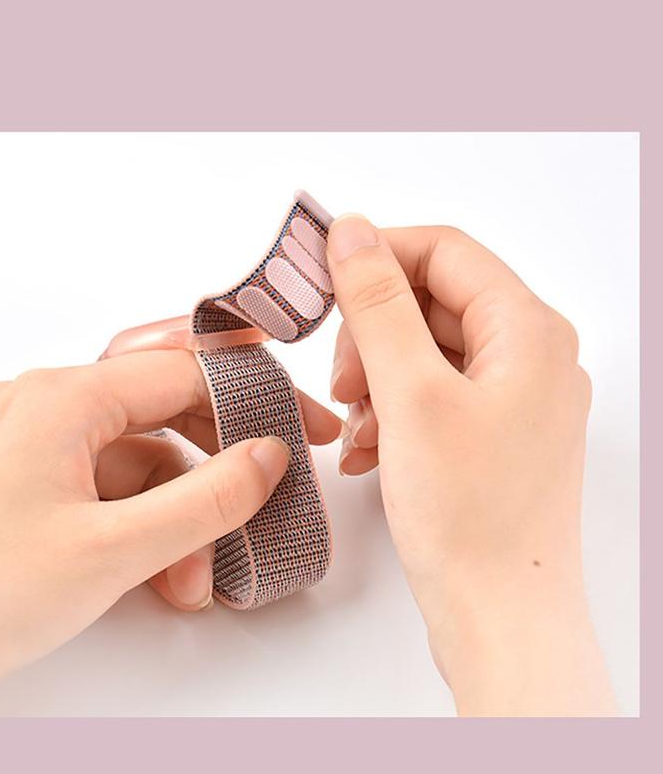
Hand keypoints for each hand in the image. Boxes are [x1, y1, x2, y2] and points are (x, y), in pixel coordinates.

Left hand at [0, 350, 341, 715]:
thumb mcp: (114, 551)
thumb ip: (207, 499)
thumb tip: (271, 456)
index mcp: (62, 397)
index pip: (183, 372)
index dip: (256, 397)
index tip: (308, 425)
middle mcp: (48, 403)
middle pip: (164, 411)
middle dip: (219, 463)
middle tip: (274, 489)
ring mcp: (38, 441)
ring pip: (141, 459)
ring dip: (180, 514)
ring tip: (199, 577)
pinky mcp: (34, 478)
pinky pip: (110, 486)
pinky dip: (145, 525)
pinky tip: (166, 578)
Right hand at [326, 216, 615, 715]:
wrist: (500, 619)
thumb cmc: (468, 517)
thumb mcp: (410, 396)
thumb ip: (377, 306)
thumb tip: (352, 232)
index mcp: (528, 331)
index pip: (444, 252)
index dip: (377, 256)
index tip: (320, 276)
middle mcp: (530, 356)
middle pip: (432, 302)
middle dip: (373, 334)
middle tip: (342, 380)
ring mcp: (513, 398)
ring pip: (426, 351)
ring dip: (377, 378)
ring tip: (356, 428)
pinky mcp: (492, 433)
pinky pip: (432, 394)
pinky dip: (391, 411)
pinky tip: (367, 451)